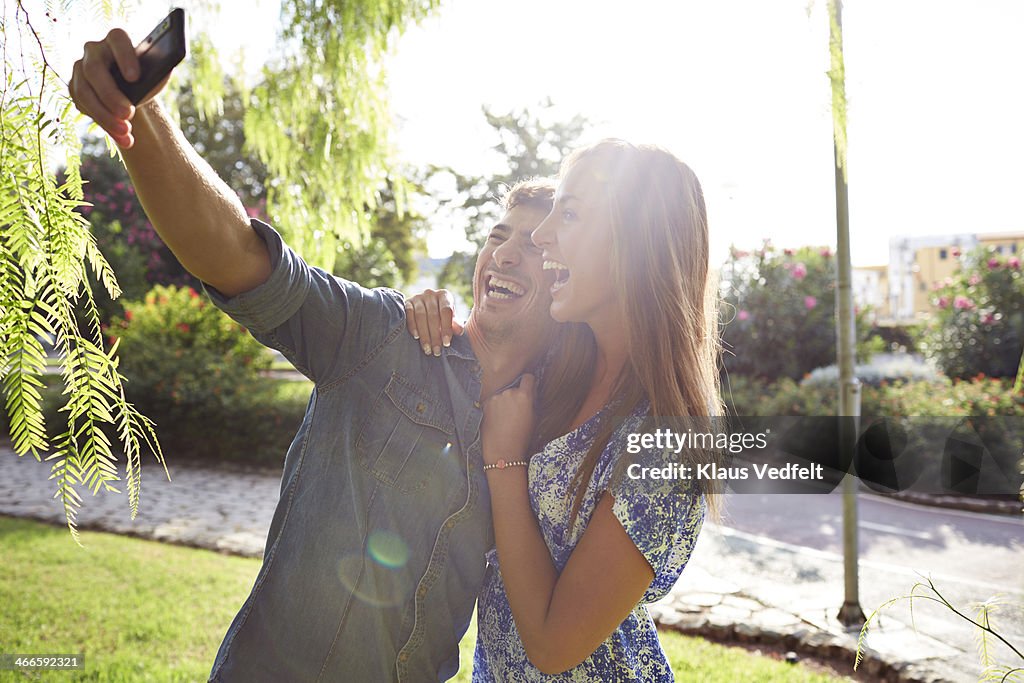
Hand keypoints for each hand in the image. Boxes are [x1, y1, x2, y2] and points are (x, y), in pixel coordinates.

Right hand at [68, 29, 171, 148]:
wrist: (134, 89)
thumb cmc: (148, 76)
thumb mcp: (157, 72)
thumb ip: (159, 68)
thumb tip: (164, 68)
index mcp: (116, 39)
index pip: (117, 39)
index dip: (124, 56)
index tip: (135, 78)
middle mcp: (93, 50)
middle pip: (94, 70)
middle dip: (110, 95)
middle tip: (128, 114)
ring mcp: (80, 69)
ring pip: (85, 93)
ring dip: (105, 116)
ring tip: (126, 133)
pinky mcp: (76, 89)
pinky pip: (84, 108)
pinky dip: (105, 126)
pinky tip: (123, 139)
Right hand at [404, 288, 463, 355]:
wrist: (426, 309)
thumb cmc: (442, 316)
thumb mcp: (451, 319)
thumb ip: (456, 324)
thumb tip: (459, 331)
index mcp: (444, 295)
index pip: (446, 311)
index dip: (446, 328)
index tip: (446, 343)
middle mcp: (431, 293)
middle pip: (433, 315)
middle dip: (435, 335)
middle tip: (436, 351)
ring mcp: (418, 297)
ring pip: (421, 316)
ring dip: (424, 334)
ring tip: (427, 349)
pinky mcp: (407, 302)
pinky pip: (409, 314)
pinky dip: (412, 326)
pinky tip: (416, 337)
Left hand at [482, 374, 536, 466]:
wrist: (503, 451)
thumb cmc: (521, 438)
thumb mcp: (533, 418)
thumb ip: (531, 401)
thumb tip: (531, 392)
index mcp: (524, 396)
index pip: (528, 378)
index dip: (529, 383)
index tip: (528, 387)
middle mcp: (509, 393)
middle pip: (514, 388)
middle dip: (515, 396)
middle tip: (516, 411)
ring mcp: (495, 398)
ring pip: (502, 395)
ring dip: (504, 402)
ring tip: (505, 419)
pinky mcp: (485, 404)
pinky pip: (492, 401)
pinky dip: (494, 407)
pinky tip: (496, 420)